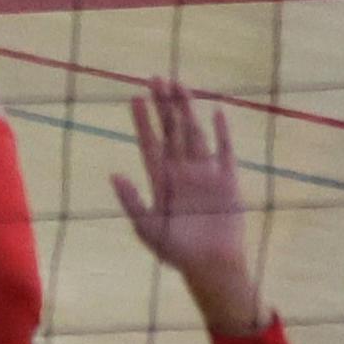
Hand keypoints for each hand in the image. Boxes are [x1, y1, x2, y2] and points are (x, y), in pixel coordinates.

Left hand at [112, 78, 268, 331]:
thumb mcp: (148, 229)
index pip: (150, 144)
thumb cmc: (177, 252)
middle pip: (172, 131)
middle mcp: (182, 172)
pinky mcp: (228, 181)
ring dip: (188, 111)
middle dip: (164, 106)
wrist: (212, 266)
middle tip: (156, 77)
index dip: (143, 122)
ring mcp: (205, 174)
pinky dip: (222, 133)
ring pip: (195, 134)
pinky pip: (225, 151)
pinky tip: (217, 112)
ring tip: (180, 85)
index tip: (135, 98)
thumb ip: (132, 202)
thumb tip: (115, 175)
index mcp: (161, 181)